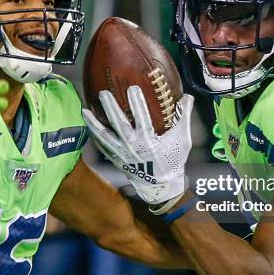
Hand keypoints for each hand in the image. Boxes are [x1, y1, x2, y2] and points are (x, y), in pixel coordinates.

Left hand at [83, 86, 192, 204]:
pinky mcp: (116, 159)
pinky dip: (94, 137)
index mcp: (148, 140)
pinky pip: (102, 147)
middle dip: (110, 108)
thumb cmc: (173, 160)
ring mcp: (122, 154)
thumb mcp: (183, 139)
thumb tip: (188, 97)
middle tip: (103, 93)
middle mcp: (132, 146)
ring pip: (105, 136)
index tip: (132, 88)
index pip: (142, 118)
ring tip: (85, 110)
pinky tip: (88, 126)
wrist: (161, 185)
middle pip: (119, 124)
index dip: (137, 103)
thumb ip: (183, 117)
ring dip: (94, 123)